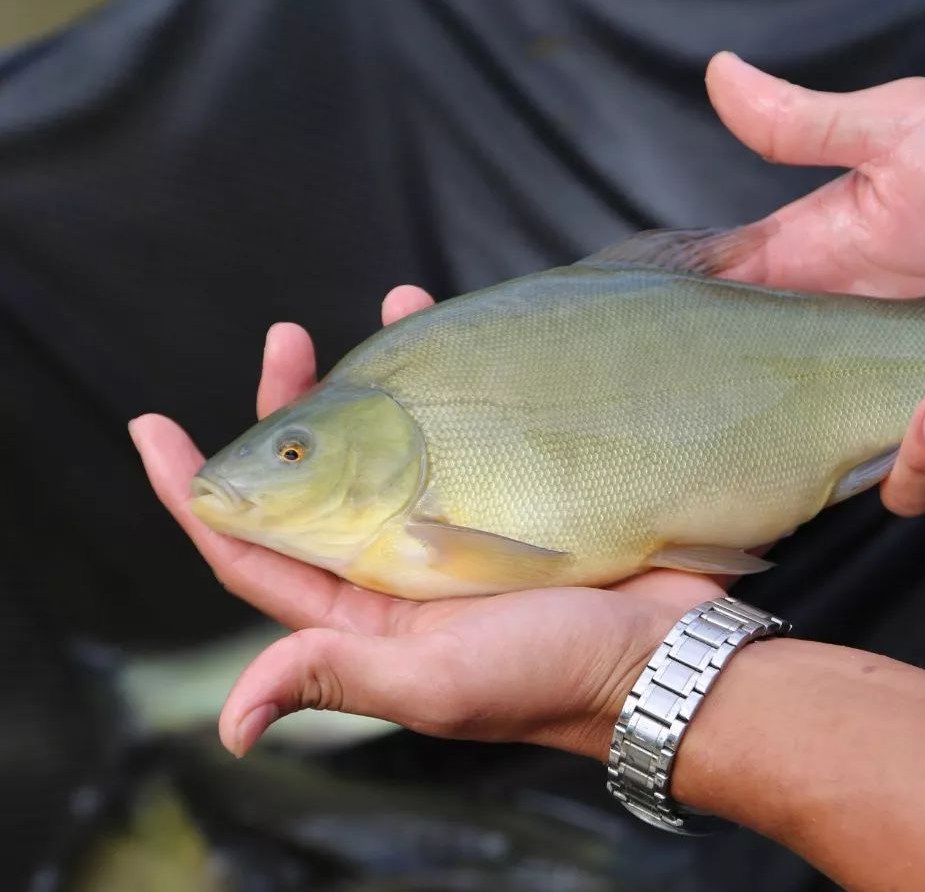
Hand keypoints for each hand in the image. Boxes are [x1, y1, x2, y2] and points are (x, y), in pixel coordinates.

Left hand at [130, 286, 719, 760]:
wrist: (664, 655)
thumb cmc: (550, 677)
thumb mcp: (435, 684)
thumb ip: (336, 675)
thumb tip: (233, 719)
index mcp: (365, 613)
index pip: (255, 552)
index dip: (197, 493)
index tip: (152, 428)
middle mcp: (400, 565)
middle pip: (318, 479)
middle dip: (289, 409)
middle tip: (285, 338)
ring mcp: (456, 525)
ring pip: (396, 441)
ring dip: (377, 379)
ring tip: (384, 311)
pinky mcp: (512, 494)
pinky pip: (466, 428)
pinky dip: (455, 384)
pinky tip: (458, 338)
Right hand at [706, 52, 924, 513]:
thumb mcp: (902, 132)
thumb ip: (805, 125)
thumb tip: (717, 74)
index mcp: (809, 263)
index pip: (719, 299)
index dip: (677, 321)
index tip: (640, 337)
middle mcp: (835, 338)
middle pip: (752, 394)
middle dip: (734, 416)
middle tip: (737, 416)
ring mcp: (885, 391)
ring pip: (820, 455)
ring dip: (845, 447)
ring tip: (924, 398)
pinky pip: (906, 480)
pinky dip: (920, 463)